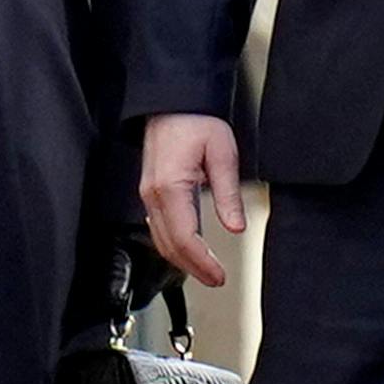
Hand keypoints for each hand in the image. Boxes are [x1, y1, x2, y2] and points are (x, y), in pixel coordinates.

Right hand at [141, 114, 244, 289]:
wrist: (173, 103)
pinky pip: (158, 226)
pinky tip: (188, 250)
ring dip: (181, 260)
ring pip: (160, 239)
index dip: (202, 262)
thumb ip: (228, 194)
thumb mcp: (223, 154)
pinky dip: (173, 244)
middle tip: (216, 279)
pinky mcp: (151, 191)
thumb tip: (235, 226)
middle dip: (192, 268)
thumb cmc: (196, 122)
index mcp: (170, 187)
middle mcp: (153, 194)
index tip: (219, 275)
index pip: (185, 238)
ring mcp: (148, 194)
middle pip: (170, 245)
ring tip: (206, 271)